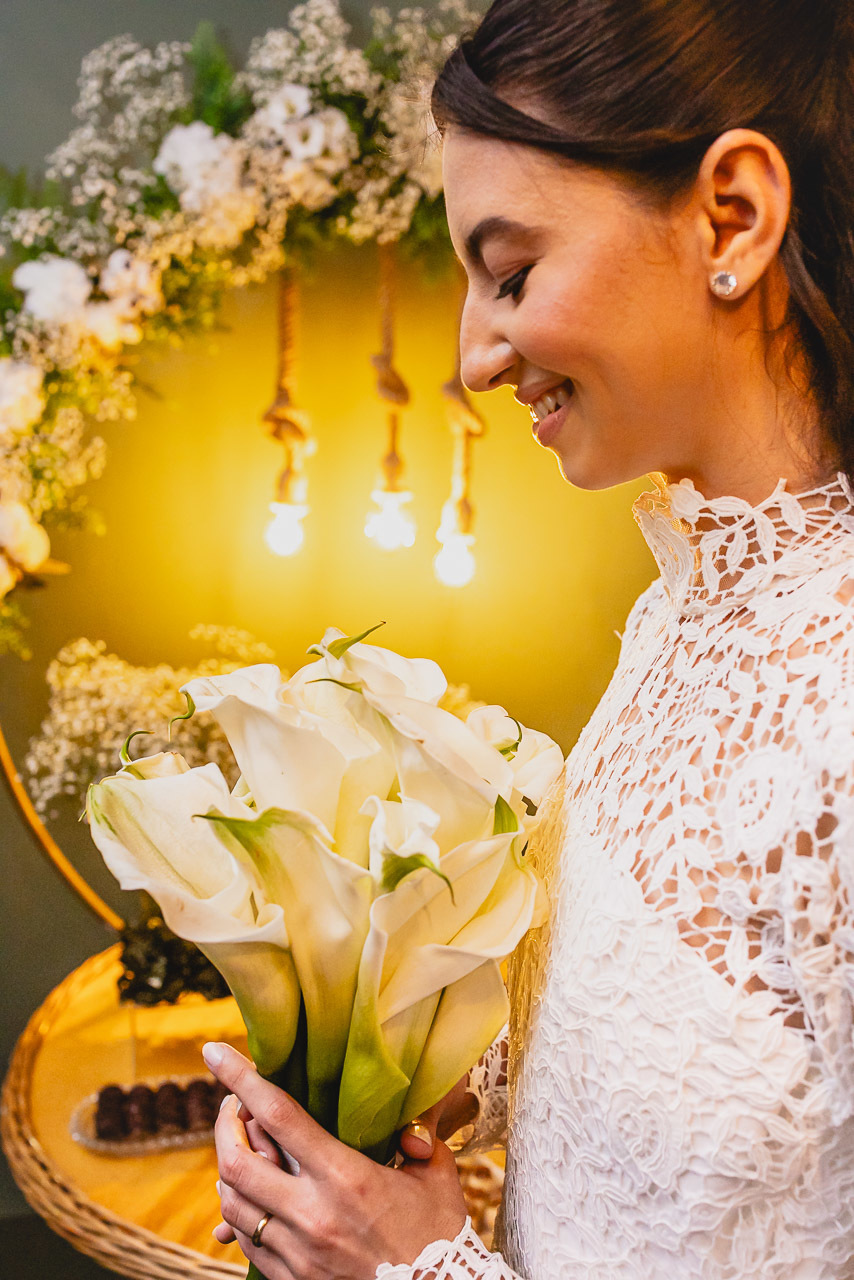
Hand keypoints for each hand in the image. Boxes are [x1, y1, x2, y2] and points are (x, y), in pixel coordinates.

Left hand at [204, 1042, 467, 1279]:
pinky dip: (239, 1213)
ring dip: (228, 1170)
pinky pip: (245, 1241)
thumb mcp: (434, 1175)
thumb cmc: (439, 1236)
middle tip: (231, 1106)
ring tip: (240, 1149)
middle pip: (236, 1160)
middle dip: (224, 1125)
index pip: (278, 1115)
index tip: (214, 1051)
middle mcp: (312, 1212)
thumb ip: (417, 1137)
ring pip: (232, 1203)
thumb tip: (404, 1120)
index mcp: (345, 1175)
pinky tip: (251, 1197)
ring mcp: (297, 1251)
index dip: (240, 1078)